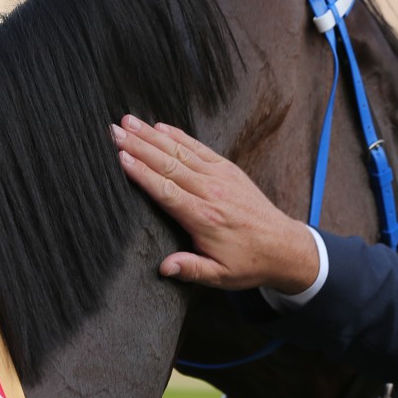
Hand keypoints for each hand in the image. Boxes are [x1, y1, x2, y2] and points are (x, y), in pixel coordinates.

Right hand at [111, 115, 318, 292]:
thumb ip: (190, 269)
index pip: (166, 191)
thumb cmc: (249, 262)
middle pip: (168, 165)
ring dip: (152, 135)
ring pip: (181, 152)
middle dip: (139, 146)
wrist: (284, 246)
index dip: (142, 173)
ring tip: (128, 121)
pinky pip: (199, 149)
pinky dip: (178, 136)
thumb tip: (164, 267)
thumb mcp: (220, 276)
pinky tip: (160, 126)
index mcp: (204, 218)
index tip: (120, 157)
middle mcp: (211, 192)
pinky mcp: (228, 169)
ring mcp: (221, 177)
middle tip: (113, 131)